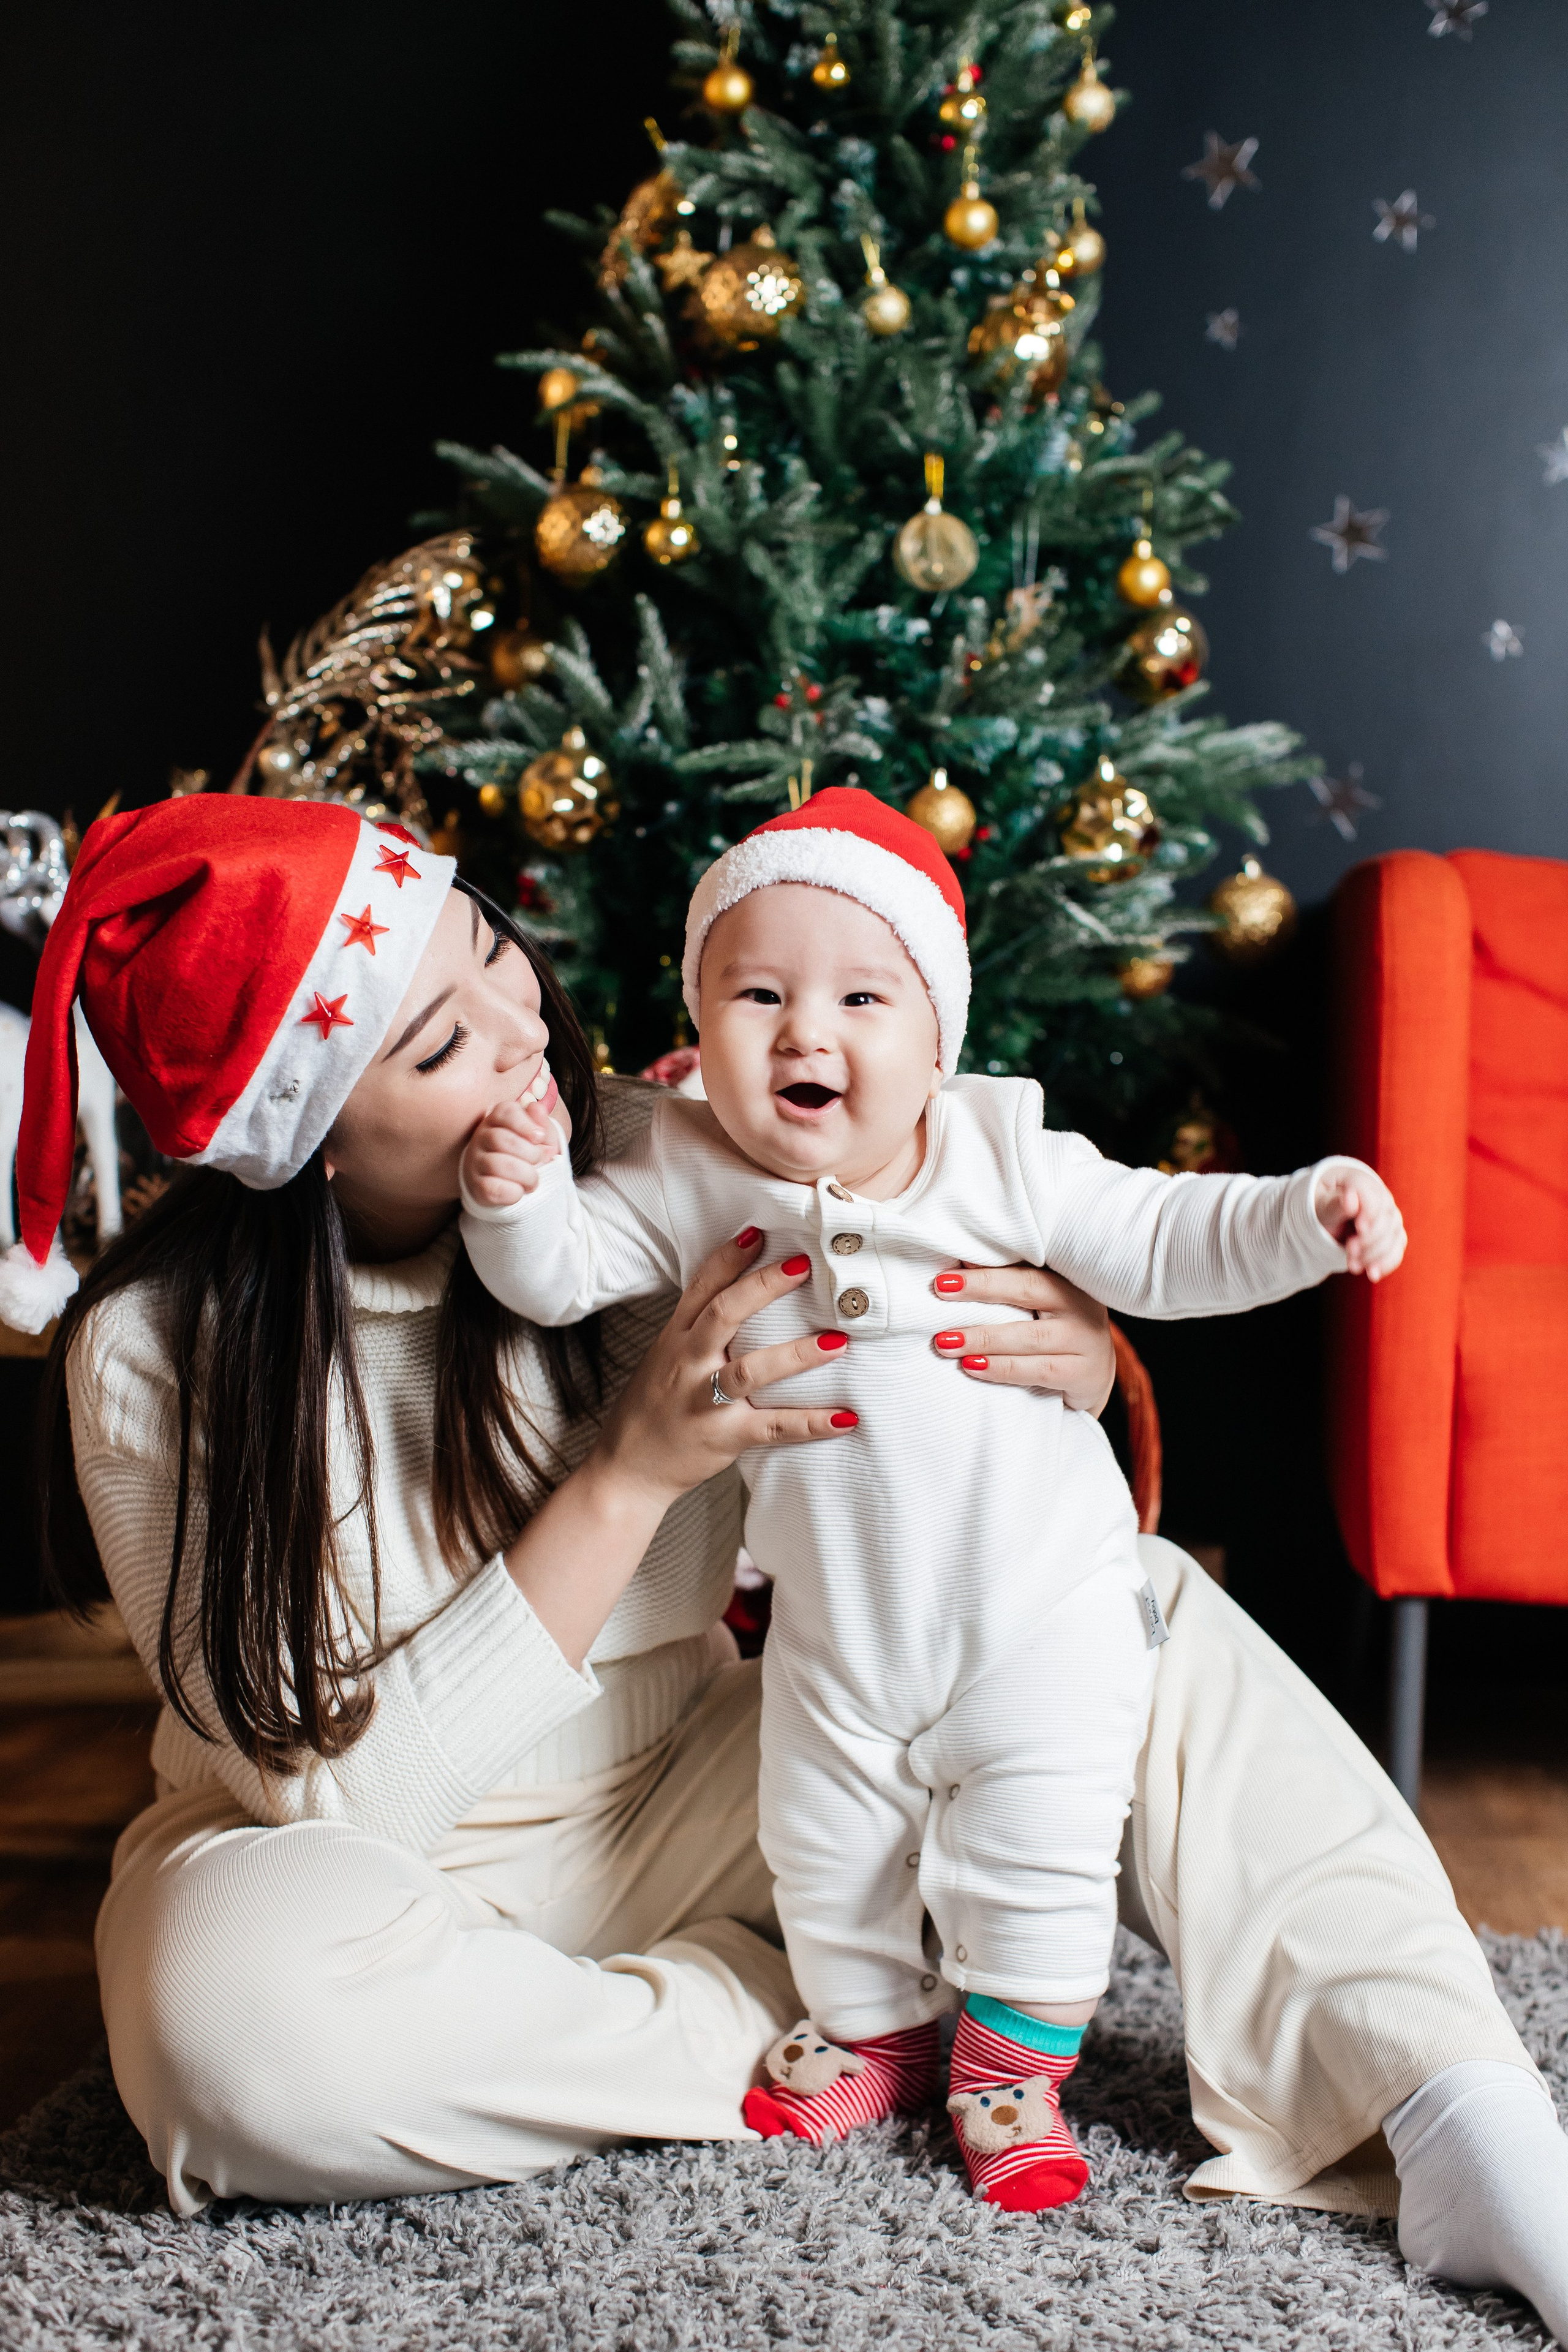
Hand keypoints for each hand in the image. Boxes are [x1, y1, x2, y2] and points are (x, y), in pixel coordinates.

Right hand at [461, 1096, 561, 1208]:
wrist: (514, 1183)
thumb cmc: (528, 1155)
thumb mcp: (540, 1138)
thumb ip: (541, 1124)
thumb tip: (536, 1108)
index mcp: (497, 1120)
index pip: (505, 1111)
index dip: (525, 1124)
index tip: (540, 1137)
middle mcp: (481, 1137)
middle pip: (501, 1139)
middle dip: (529, 1153)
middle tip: (540, 1161)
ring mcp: (475, 1161)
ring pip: (497, 1164)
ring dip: (525, 1175)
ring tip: (533, 1180)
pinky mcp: (475, 1186)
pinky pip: (492, 1189)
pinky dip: (513, 1192)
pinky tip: (520, 1191)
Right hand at [595, 1229, 856, 1507]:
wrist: (626, 1471)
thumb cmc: (651, 1411)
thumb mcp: (664, 1359)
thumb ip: (697, 1329)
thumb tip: (742, 1295)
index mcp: (674, 1339)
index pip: (701, 1289)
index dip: (729, 1258)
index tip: (759, 1232)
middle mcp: (686, 1364)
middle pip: (724, 1315)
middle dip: (765, 1287)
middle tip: (805, 1266)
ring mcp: (703, 1402)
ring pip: (750, 1371)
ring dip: (797, 1355)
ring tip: (838, 1343)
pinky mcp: (724, 1438)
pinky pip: (772, 1427)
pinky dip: (811, 1424)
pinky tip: (846, 1419)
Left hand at [928, 1263, 1115, 1412]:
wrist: (1094, 1373)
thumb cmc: (1054, 1327)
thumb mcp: (1040, 1302)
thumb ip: (1009, 1283)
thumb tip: (960, 1264)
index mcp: (1067, 1279)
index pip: (1024, 1267)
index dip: (985, 1270)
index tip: (945, 1275)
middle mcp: (1081, 1304)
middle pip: (1029, 1290)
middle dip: (982, 1289)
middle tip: (940, 1292)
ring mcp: (1086, 1340)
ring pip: (1030, 1337)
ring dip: (984, 1338)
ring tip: (946, 1342)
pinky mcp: (1082, 1373)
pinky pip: (1038, 1370)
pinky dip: (1002, 1369)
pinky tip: (973, 1366)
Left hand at [1314, 1164, 1406, 1282]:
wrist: (1330, 1217)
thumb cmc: (1323, 1207)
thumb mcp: (1321, 1206)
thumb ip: (1335, 1205)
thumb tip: (1350, 1200)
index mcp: (1362, 1184)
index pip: (1373, 1199)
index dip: (1369, 1214)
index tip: (1359, 1228)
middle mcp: (1382, 1199)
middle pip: (1385, 1222)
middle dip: (1368, 1240)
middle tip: (1349, 1251)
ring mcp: (1390, 1219)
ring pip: (1393, 1239)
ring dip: (1374, 1256)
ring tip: (1352, 1266)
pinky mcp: (1393, 1237)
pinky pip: (1396, 1252)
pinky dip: (1385, 1264)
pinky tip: (1372, 1275)